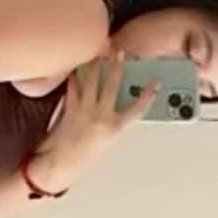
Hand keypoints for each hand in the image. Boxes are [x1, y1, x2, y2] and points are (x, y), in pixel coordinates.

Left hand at [27, 54, 158, 192]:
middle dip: (117, 68)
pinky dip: (74, 77)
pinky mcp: (70, 109)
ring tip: (98, 54)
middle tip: (120, 54)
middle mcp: (101, 117)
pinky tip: (75, 68)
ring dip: (95, 66)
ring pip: (92, 82)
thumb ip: (115, 123)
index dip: (148, 95)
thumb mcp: (109, 142)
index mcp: (115, 128)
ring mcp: (85, 111)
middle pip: (112, 86)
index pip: (138, 109)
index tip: (155, 83)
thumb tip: (117, 106)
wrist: (62, 164)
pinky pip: (73, 88)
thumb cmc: (85, 158)